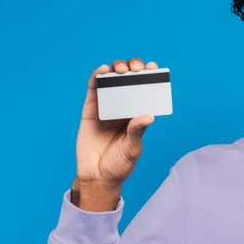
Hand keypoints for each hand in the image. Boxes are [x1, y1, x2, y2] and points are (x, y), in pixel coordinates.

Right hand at [72, 58, 157, 210]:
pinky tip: (102, 71)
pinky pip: (93, 88)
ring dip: (116, 68)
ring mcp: (106, 105)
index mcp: (137, 112)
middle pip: (129, 79)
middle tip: (137, 69)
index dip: (150, 75)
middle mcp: (123, 105)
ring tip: (122, 69)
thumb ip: (137, 132)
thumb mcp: (132, 148)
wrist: (97, 176)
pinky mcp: (90, 109)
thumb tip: (148, 116)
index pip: (146, 89)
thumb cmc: (119, 164)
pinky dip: (96, 76)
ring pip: (112, 79)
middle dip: (134, 68)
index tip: (153, 67)